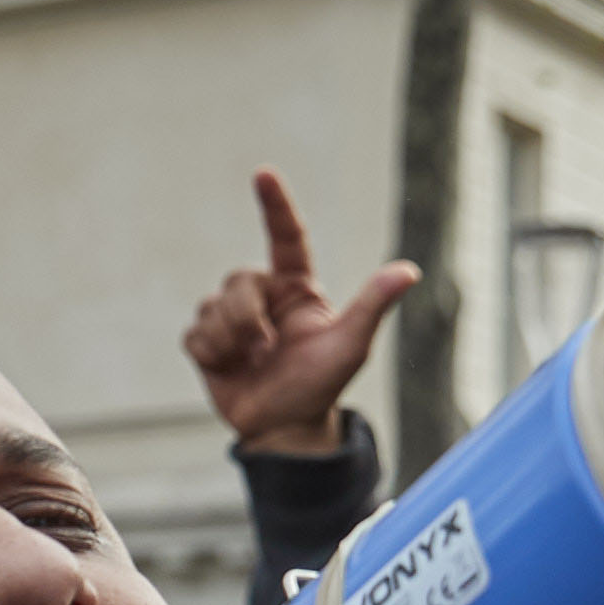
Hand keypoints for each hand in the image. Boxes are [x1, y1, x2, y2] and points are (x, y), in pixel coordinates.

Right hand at [182, 171, 418, 455]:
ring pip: (210, 306)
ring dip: (229, 339)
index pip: (286, 237)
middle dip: (246, 316)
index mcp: (297, 289)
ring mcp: (233, 320)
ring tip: (251, 363)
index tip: (264, 174)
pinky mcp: (207, 344)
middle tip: (264, 348)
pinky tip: (228, 369)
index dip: (275, 206)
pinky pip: (194, 334)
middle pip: (238, 281)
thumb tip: (409, 271)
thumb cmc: (321, 387)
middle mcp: (265, 297)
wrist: (284, 430)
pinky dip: (210, 353)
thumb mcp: (351, 346)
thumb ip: (373, 305)